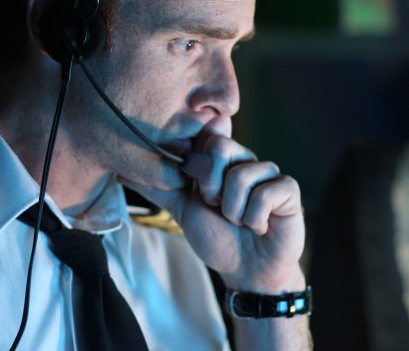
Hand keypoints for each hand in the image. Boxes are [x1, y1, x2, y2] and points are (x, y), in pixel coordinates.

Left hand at [118, 118, 305, 292]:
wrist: (246, 271)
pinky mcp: (288, 188)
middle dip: (210, 188)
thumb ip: (158, 187)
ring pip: (241, 175)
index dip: (197, 166)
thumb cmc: (217, 238)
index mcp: (221, 160)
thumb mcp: (182, 209)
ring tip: (239, 221)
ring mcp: (268, 172)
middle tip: (217, 207)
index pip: (204, 136)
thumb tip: (121, 171)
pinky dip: (254, 218)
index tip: (198, 191)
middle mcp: (245, 160)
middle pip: (220, 147)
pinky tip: (258, 227)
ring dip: (233, 210)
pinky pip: (265, 192)